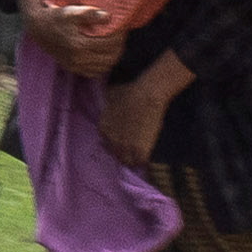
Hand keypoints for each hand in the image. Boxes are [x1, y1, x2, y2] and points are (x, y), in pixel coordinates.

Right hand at [18, 0, 124, 72]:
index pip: (110, 43)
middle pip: (110, 57)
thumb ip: (91, 14)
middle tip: (120, 35)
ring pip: (104, 67)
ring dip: (112, 56)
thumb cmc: (55, 17)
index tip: (122, 26)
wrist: (38, 28)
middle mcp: (78, 59)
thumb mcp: (72, 12)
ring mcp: (75, 65)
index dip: (120, 35)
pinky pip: (94, 72)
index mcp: (79, 45)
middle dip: (119, 46)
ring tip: (114, 44)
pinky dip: (102, 65)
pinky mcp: (72, 68)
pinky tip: (103, 55)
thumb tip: (109, 17)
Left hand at [96, 50, 189, 166]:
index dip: (116, 144)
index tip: (125, 141)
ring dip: (133, 159)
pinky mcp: (139, 150)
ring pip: (127, 161)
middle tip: (134, 149)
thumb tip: (109, 100)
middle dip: (124, 153)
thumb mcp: (111, 96)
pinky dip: (144, 161)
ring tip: (140, 155)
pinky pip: (140, 161)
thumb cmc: (130, 90)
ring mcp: (125, 146)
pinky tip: (148, 156)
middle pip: (116, 154)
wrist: (146, 94)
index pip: (107, 144)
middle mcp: (111, 140)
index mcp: (103, 129)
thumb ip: (108, 105)